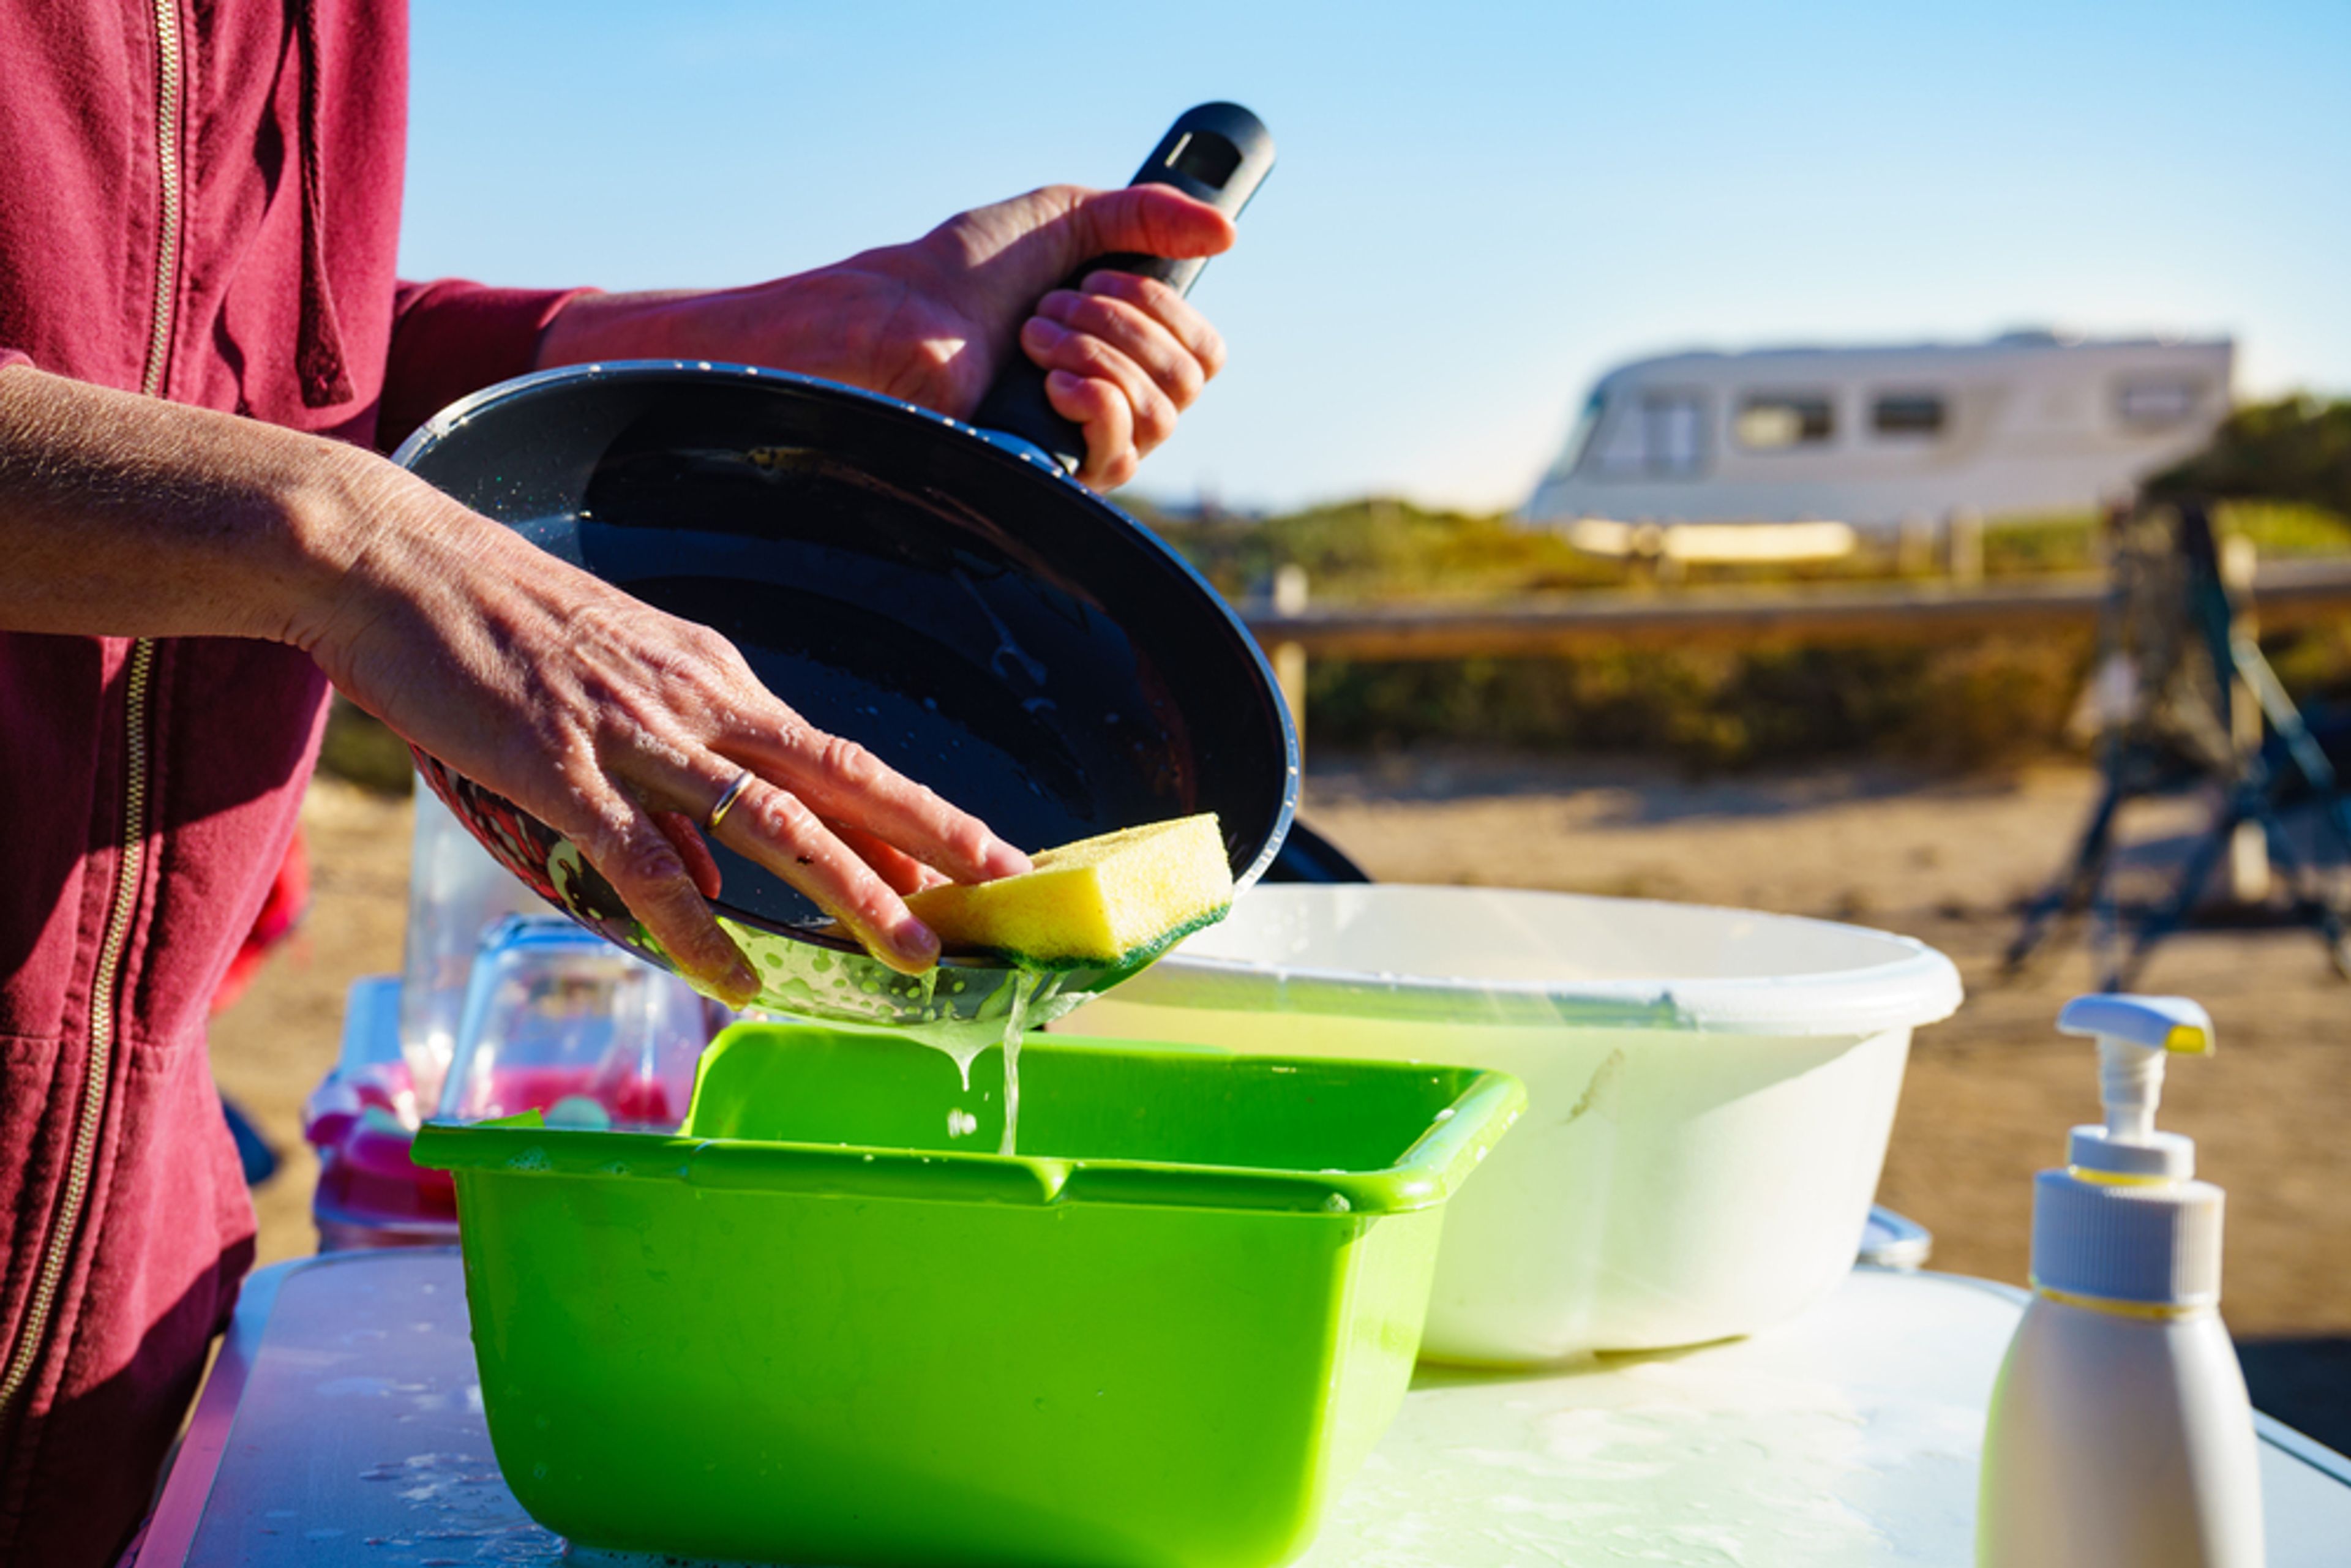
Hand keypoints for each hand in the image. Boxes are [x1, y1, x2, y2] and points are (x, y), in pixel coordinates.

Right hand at [303, 455, 1030, 1001]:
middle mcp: (694, 699)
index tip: (974, 858)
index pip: (832, 754)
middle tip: (1000, 894)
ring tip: (910, 952)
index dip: (909, 810)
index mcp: (710, 676)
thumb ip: (667, 765)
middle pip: (837, 776)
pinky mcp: (560, 766)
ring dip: (849, 890)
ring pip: (770, 819)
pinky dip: (697, 925)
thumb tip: (707, 859)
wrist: (385, 556)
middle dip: (927, 839)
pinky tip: (738, 978)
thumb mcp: (609, 678)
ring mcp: (632, 732)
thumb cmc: (489, 619)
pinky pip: (644, 861)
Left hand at [536, 185, 1235, 490]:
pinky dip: (1098, 400)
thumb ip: (1144, 215)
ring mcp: (1083, 446)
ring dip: (1105, 355)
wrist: (891, 324)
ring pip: (1165, 414)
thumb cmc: (955, 277)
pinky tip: (1050, 380)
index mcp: (1116, 349)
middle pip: (1192, 380)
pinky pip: (1125, 454)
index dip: (1167, 311)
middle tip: (1054, 306)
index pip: (1201, 352)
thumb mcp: (1060, 218)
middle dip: (1129, 326)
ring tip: (1034, 334)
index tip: (1098, 278)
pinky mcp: (1054, 478)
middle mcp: (1109, 402)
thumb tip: (1227, 233)